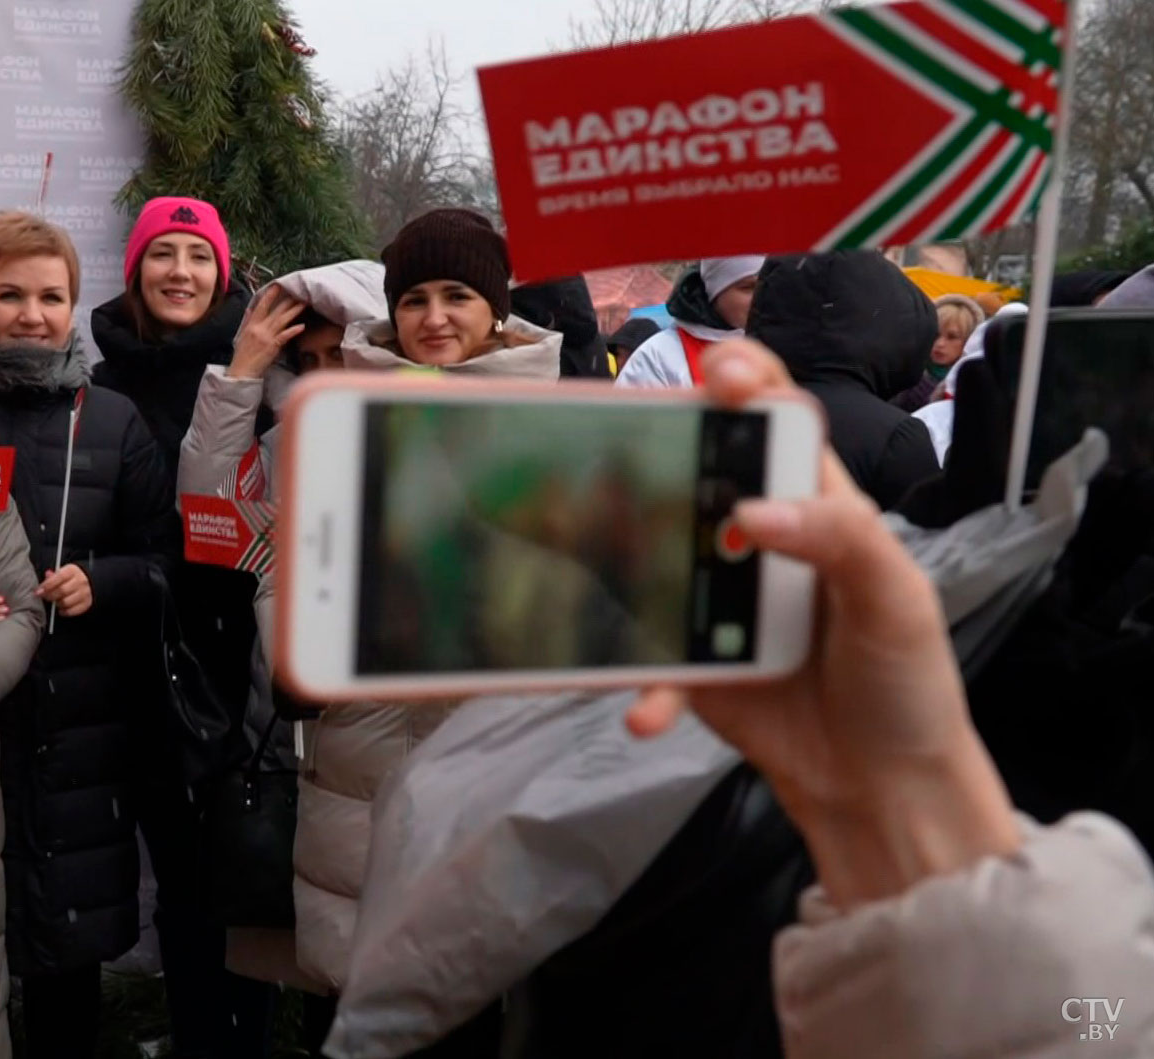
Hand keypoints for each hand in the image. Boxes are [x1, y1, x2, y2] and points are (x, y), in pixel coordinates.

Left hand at [36, 564, 92, 616]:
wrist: (87, 583)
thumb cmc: (70, 578)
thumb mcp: (62, 572)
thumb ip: (53, 575)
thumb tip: (47, 575)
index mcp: (72, 571)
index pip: (59, 577)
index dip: (47, 585)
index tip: (38, 591)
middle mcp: (80, 581)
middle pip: (62, 591)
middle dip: (49, 595)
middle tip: (44, 597)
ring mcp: (84, 593)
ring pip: (66, 602)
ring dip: (57, 604)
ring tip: (54, 601)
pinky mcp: (86, 604)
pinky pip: (71, 611)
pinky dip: (63, 612)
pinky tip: (61, 608)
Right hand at [229, 286, 306, 379]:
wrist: (241, 373)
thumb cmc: (241, 357)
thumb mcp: (240, 336)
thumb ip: (246, 321)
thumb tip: (249, 310)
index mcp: (251, 325)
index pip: (261, 306)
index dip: (269, 295)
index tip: (277, 285)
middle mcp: (258, 329)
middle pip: (275, 311)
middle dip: (287, 300)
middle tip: (298, 291)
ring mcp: (266, 337)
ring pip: (281, 320)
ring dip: (293, 311)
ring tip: (303, 303)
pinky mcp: (272, 347)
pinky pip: (284, 336)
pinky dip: (293, 331)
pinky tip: (302, 326)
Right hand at [625, 339, 1018, 909]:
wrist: (882, 788)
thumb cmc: (905, 683)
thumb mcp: (894, 600)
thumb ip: (840, 540)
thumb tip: (754, 512)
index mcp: (817, 509)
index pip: (779, 424)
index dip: (747, 383)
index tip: (719, 370)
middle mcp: (758, 543)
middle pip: (698, 474)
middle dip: (659, 451)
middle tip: (621, 441)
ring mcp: (716, 599)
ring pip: (654, 555)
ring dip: (623, 559)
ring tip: (596, 557)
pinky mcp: (689, 663)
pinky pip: (649, 658)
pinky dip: (644, 685)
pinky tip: (649, 712)